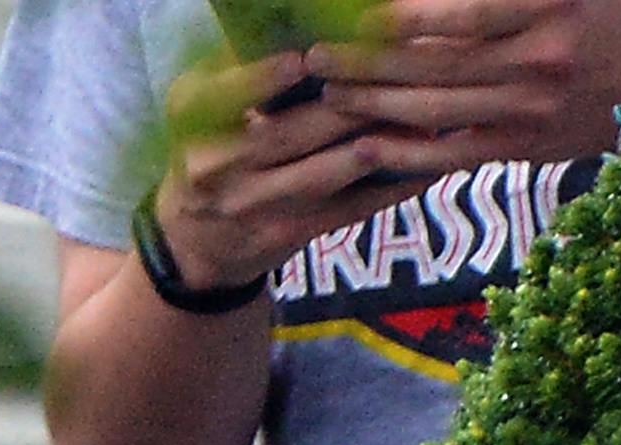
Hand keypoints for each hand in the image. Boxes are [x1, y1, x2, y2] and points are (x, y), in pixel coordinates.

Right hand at [142, 44, 417, 289]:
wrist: (193, 242)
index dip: (262, 80)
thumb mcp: (204, 109)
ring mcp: (252, 206)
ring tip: (425, 119)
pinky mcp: (285, 234)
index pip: (224, 99)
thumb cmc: (212, 151)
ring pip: (324, 173)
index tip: (300, 60)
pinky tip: (427, 166)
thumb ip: (245, 73)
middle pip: (288, 133)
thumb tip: (311, 25)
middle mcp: (215, 167)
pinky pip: (345, 210)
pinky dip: (389, 189)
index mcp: (193, 123)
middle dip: (347, 104)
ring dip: (379, 145)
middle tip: (397, 76)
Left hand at [308, 0, 620, 164]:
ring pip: (432, 109)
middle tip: (315, 55)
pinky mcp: (520, 149)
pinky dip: (403, 152)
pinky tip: (363, 144)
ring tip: (330, 91)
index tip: (354, 13)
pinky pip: (449, 154)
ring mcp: (529, 109)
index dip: (401, 16)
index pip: (461, 12)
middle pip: (433, 62)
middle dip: (365, 61)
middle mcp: (540, 58)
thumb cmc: (596, 19)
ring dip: (372, 103)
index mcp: (550, 6)